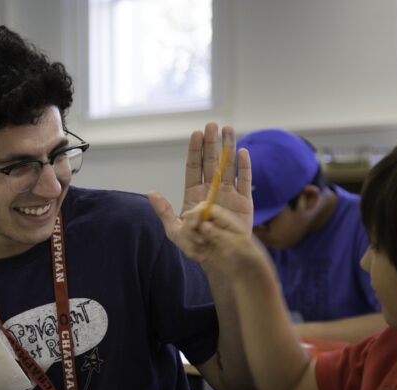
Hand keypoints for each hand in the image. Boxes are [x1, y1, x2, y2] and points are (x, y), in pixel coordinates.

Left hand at [148, 123, 252, 255]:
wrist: (219, 259)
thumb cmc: (195, 247)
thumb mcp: (175, 231)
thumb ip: (164, 211)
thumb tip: (152, 192)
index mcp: (194, 194)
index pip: (194, 167)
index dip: (195, 150)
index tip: (196, 133)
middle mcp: (212, 191)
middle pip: (211, 161)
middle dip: (211, 143)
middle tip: (212, 124)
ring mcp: (228, 195)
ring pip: (229, 167)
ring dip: (228, 148)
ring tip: (228, 129)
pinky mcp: (244, 202)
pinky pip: (244, 181)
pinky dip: (244, 167)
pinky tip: (242, 152)